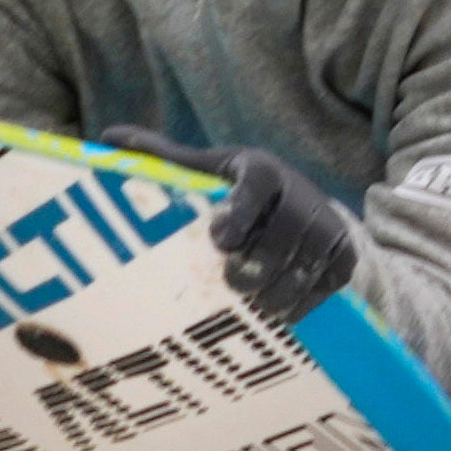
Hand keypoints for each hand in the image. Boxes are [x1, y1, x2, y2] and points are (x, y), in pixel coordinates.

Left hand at [103, 128, 356, 326]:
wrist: (300, 200)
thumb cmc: (237, 188)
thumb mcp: (205, 169)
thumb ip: (163, 157)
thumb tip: (106, 137)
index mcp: (262, 168)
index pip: (257, 184)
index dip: (241, 212)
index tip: (219, 240)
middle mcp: (301, 191)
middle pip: (286, 231)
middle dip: (260, 263)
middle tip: (235, 284)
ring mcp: (327, 223)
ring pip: (309, 261)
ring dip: (281, 289)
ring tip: (257, 306)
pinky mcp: (344, 252)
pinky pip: (329, 281)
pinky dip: (305, 301)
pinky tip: (281, 313)